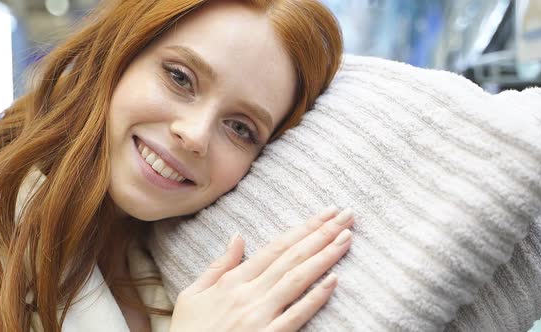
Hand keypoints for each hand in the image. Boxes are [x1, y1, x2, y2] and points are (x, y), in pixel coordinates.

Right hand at [169, 206, 354, 331]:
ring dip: (324, 257)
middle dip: (322, 234)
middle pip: (292, 257)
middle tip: (347, 215)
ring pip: (297, 280)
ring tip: (347, 238)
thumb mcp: (192, 294)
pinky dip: (315, 298)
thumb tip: (238, 236)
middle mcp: (249, 293)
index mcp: (233, 281)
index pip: (276, 247)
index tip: (326, 214)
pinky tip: (333, 281)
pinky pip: (295, 316)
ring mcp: (259, 316)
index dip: (303, 228)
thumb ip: (218, 265)